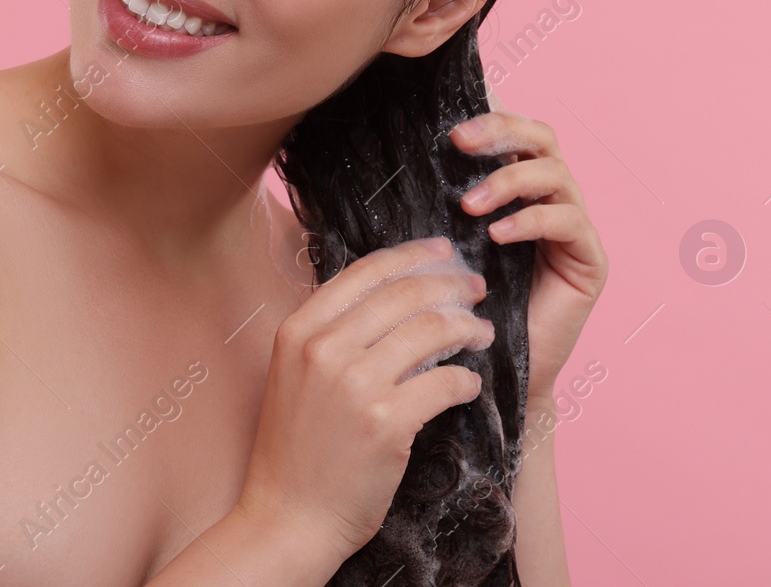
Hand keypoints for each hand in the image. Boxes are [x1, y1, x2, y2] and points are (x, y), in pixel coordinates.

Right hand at [235, 237, 493, 562]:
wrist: (289, 518)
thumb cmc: (298, 447)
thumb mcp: (296, 373)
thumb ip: (334, 331)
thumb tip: (394, 291)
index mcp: (299, 330)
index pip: (367, 271)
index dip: (414, 255)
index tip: (444, 251)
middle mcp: (324, 350)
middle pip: (406, 294)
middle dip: (451, 285)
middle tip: (476, 289)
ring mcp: (355, 385)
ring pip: (432, 331)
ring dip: (467, 328)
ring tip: (480, 334)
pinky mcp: (387, 423)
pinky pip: (445, 382)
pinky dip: (465, 380)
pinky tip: (469, 384)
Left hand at [450, 99, 608, 403]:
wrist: (493, 375)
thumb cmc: (466, 312)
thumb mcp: (449, 248)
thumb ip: (444, 208)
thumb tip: (410, 163)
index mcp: (521, 193)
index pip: (518, 138)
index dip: (492, 124)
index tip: (451, 134)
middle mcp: (553, 203)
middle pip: (545, 140)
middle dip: (503, 134)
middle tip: (462, 144)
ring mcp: (575, 231)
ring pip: (557, 175)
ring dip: (510, 181)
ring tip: (471, 206)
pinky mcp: (591, 261)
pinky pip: (569, 222)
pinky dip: (532, 221)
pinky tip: (499, 236)